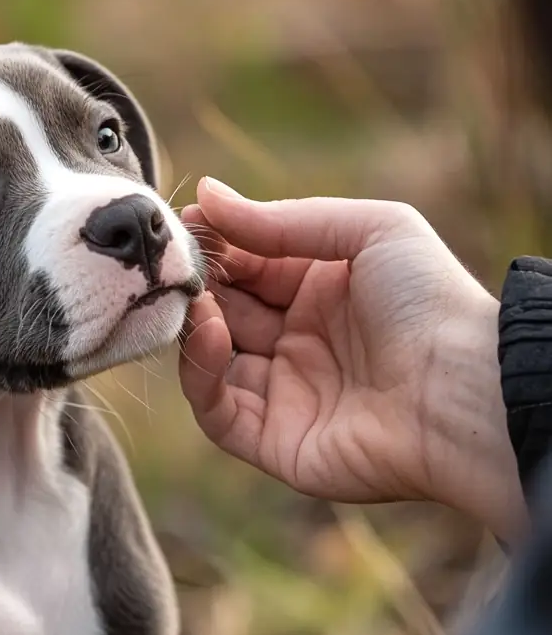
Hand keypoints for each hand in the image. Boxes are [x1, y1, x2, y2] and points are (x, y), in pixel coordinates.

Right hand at [179, 178, 527, 543]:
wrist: (461, 391)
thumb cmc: (428, 302)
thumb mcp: (370, 229)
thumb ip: (282, 218)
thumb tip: (206, 193)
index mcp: (321, 294)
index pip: (249, 267)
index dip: (218, 246)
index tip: (187, 222)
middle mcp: (298, 344)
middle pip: (225, 311)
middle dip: (199, 285)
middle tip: (174, 263)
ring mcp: (283, 394)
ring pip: (212, 361)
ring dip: (194, 326)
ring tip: (194, 298)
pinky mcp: (272, 441)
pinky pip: (217, 412)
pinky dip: (201, 375)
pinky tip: (208, 332)